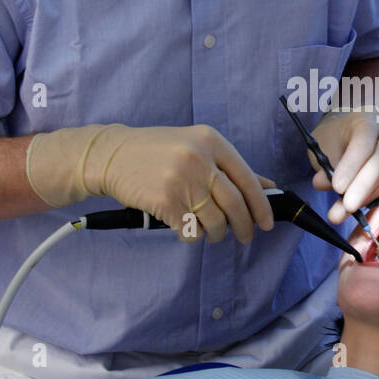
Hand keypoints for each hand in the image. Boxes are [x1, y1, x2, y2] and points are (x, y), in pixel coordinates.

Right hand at [26, 123, 275, 242]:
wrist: (111, 155)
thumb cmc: (155, 152)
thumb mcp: (195, 147)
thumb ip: (229, 167)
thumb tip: (266, 187)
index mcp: (211, 141)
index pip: (247, 179)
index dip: (261, 205)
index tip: (267, 223)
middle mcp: (200, 158)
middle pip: (235, 204)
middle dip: (244, 227)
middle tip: (244, 237)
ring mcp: (183, 180)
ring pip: (215, 221)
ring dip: (215, 234)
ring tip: (209, 232)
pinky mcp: (166, 201)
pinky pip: (190, 230)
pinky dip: (191, 236)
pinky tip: (184, 228)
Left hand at [309, 110, 378, 223]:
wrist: (350, 132)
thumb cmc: (336, 136)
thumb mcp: (323, 145)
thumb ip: (323, 164)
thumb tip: (322, 184)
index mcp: (369, 118)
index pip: (364, 142)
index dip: (351, 165)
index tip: (337, 186)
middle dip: (361, 187)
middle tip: (346, 206)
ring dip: (362, 199)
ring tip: (340, 212)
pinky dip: (366, 200)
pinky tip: (351, 207)